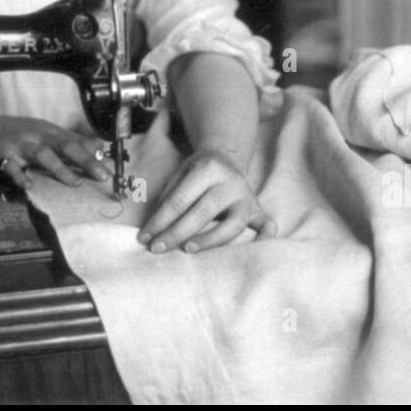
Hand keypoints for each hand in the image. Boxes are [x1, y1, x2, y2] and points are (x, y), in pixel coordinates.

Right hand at [0, 113, 111, 189]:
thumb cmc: (14, 133)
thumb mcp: (41, 133)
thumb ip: (65, 142)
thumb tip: (96, 149)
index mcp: (49, 131)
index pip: (77, 141)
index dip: (95, 155)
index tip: (112, 168)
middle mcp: (37, 135)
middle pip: (66, 146)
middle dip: (85, 160)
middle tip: (102, 176)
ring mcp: (20, 144)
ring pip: (43, 154)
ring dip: (60, 168)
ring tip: (74, 182)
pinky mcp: (1, 155)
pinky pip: (12, 167)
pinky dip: (21, 176)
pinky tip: (29, 186)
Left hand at [137, 148, 276, 253]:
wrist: (225, 158)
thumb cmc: (197, 171)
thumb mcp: (179, 173)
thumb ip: (168, 198)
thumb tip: (153, 229)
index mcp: (208, 169)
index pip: (179, 200)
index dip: (159, 220)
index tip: (144, 238)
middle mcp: (231, 183)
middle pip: (203, 213)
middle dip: (176, 233)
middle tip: (157, 248)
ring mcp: (247, 197)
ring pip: (233, 225)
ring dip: (210, 240)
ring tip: (187, 249)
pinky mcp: (257, 209)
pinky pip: (266, 225)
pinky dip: (265, 239)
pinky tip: (253, 252)